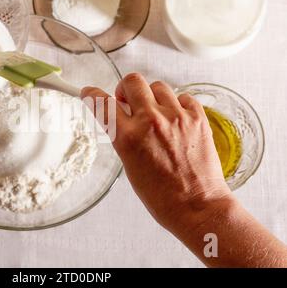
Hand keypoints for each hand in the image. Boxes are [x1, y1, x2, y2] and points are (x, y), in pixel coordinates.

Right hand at [81, 73, 233, 232]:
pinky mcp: (197, 118)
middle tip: (128, 101)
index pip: (102, 104)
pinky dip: (176, 104)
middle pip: (132, 81)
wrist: (197, 206)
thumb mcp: (129, 165)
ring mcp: (176, 117)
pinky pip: (183, 96)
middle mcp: (151, 121)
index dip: (92, 95)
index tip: (90, 93)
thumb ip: (123, 136)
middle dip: (126, 89)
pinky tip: (175, 119)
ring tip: (156, 114)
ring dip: (152, 96)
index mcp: (128, 137)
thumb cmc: (161, 195)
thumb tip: (122, 115)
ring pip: (158, 86)